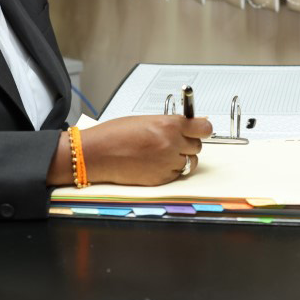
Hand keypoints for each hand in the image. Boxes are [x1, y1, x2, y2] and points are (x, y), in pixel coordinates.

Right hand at [69, 115, 212, 185]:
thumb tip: (190, 125)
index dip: (203, 128)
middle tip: (175, 141)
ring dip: (182, 158)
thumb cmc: (115, 134)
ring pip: (190, 162)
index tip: (201, 129)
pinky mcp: (161, 179)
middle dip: (189, 143)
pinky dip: (171, 169)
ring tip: (163, 153)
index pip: (204, 128)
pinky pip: (177, 174)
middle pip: (197, 146)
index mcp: (169, 125)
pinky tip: (155, 163)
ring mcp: (167, 164)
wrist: (96, 154)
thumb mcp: (146, 120)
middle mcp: (172, 145)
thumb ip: (170, 123)